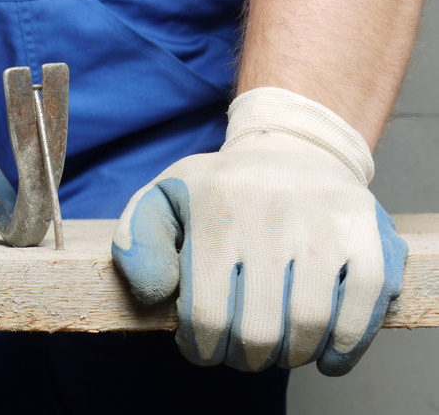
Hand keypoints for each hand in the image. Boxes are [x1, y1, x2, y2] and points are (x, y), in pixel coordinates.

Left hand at [112, 88, 407, 375]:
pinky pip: (365, 302)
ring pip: (309, 324)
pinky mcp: (364, 226)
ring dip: (291, 355)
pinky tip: (327, 353)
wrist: (290, 147)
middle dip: (245, 357)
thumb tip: (155, 292)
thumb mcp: (163, 199)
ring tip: (279, 349)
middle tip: (242, 350)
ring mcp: (322, 219)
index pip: (206, 316)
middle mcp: (269, 212)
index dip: (202, 349)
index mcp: (215, 210)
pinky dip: (346, 343)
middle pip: (258, 330)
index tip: (203, 348)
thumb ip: (137, 241)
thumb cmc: (220, 190)